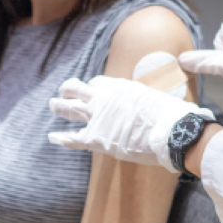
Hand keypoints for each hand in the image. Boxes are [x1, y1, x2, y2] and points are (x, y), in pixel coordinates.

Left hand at [48, 75, 214, 171]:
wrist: (170, 131)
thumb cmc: (168, 115)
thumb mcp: (154, 97)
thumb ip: (142, 98)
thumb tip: (148, 102)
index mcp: (119, 87)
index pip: (98, 83)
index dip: (93, 88)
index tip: (92, 91)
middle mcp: (104, 99)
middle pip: (77, 89)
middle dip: (68, 89)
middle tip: (63, 91)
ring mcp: (97, 118)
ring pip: (69, 108)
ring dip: (59, 106)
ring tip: (53, 104)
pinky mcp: (96, 139)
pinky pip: (72, 138)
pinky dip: (61, 137)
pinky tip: (52, 137)